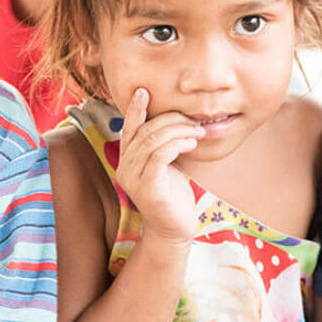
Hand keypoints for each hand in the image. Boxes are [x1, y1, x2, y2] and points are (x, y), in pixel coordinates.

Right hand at [115, 88, 204, 244]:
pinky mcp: (149, 189)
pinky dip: (176, 144)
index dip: (134, 109)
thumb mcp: (164, 166)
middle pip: (144, 132)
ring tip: (196, 131)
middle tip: (193, 120)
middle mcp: (125, 168)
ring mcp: (134, 180)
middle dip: (170, 120)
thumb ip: (161, 147)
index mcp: (126, 161)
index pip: (128, 129)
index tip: (143, 91)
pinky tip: (191, 143)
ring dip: (178, 131)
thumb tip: (174, 122)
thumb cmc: (173, 196)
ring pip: (152, 141)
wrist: (174, 230)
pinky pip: (159, 157)